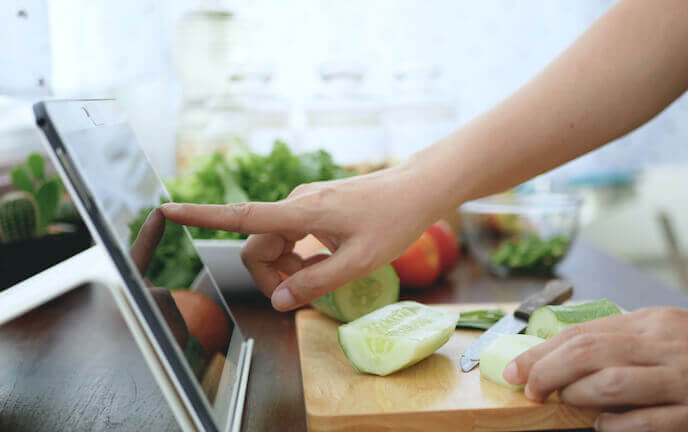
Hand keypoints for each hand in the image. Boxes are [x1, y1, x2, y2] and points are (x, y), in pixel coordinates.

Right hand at [161, 165, 449, 310]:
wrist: (416, 189)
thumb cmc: (393, 222)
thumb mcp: (358, 262)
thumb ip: (316, 283)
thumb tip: (279, 302)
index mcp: (301, 213)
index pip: (240, 216)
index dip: (200, 216)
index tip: (165, 211)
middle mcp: (295, 203)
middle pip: (257, 245)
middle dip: (272, 275)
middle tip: (305, 294)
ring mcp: (304, 202)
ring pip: (274, 242)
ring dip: (289, 267)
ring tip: (325, 275)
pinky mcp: (314, 205)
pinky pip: (290, 234)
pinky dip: (300, 254)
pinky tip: (328, 261)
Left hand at [504, 308, 687, 430]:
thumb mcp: (670, 329)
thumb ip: (623, 338)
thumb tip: (567, 352)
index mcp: (653, 322)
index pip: (583, 331)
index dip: (541, 350)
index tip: (515, 366)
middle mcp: (666, 347)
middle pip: (588, 353)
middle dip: (546, 370)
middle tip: (525, 387)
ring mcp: (684, 382)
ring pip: (611, 385)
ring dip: (575, 395)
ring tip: (560, 401)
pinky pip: (647, 423)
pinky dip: (615, 425)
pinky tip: (602, 425)